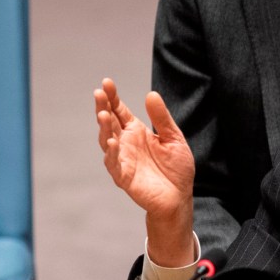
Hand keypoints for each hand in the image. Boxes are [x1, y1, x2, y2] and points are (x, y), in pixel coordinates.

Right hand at [94, 78, 194, 264]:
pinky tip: (111, 141)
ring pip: (107, 140)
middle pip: (109, 122)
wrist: (179, 197)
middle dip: (103, 107)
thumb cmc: (176, 168)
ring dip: (104, 128)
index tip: (107, 82)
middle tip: (99, 93)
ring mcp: (122, 159)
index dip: (112, 97)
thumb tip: (151, 94)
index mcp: (136, 132)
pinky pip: (113, 164)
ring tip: (103, 114)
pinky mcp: (123, 177)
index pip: (119, 111)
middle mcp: (125, 143)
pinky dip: (111, 153)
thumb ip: (162, 118)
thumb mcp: (173, 138)